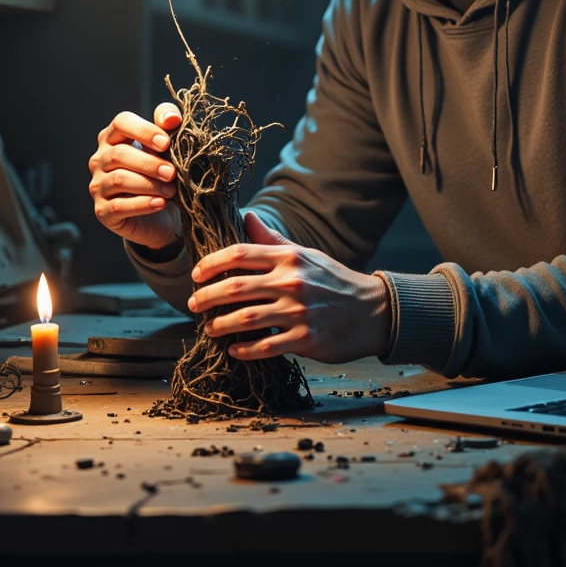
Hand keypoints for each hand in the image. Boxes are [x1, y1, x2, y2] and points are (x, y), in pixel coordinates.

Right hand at [88, 102, 183, 249]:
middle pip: (119, 154)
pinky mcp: (102, 211)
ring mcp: (97, 185)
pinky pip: (119, 206)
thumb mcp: (166, 147)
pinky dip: (143, 204)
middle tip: (172, 173)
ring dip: (148, 185)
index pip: (121, 123)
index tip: (166, 143)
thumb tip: (171, 119)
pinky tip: (160, 203)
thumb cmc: (161, 174)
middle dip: (149, 163)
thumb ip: (168, 124)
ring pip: (118, 180)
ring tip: (171, 190)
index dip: (143, 130)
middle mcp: (99, 159)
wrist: (161, 214)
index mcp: (113, 138)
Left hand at [187, 211, 391, 363]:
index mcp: (289, 258)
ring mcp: (298, 311)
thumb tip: (247, 217)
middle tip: (193, 304)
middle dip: (206, 297)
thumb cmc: (333, 280)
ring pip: (245, 318)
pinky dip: (245, 349)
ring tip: (209, 328)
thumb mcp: (306, 255)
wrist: (372, 311)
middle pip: (235, 287)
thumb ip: (273, 240)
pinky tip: (233, 349)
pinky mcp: (305, 338)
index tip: (196, 275)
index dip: (211, 263)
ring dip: (220, 325)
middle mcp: (291, 281)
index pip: (239, 254)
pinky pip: (266, 346)